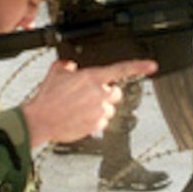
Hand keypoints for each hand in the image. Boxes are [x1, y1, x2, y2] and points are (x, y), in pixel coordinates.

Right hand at [21, 59, 156, 147]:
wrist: (40, 120)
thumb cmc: (47, 98)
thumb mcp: (56, 72)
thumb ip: (68, 65)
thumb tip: (72, 66)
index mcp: (92, 78)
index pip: (121, 69)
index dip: (139, 66)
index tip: (152, 66)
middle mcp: (99, 94)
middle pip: (115, 93)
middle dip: (105, 93)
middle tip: (89, 96)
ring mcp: (99, 111)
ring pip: (108, 109)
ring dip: (99, 108)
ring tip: (79, 109)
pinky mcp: (97, 125)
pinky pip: (102, 121)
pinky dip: (93, 120)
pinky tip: (79, 118)